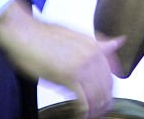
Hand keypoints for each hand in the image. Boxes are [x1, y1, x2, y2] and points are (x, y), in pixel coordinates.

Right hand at [0, 1, 121, 117]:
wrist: (24, 33)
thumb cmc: (44, 35)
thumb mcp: (76, 36)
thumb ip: (98, 44)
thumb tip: (118, 42)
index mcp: (94, 46)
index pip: (111, 74)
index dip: (109, 91)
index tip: (105, 100)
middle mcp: (92, 55)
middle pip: (106, 88)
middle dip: (103, 103)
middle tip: (97, 112)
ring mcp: (82, 66)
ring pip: (97, 96)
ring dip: (94, 110)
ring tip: (88, 115)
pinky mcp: (68, 77)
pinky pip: (84, 101)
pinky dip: (84, 112)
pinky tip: (79, 115)